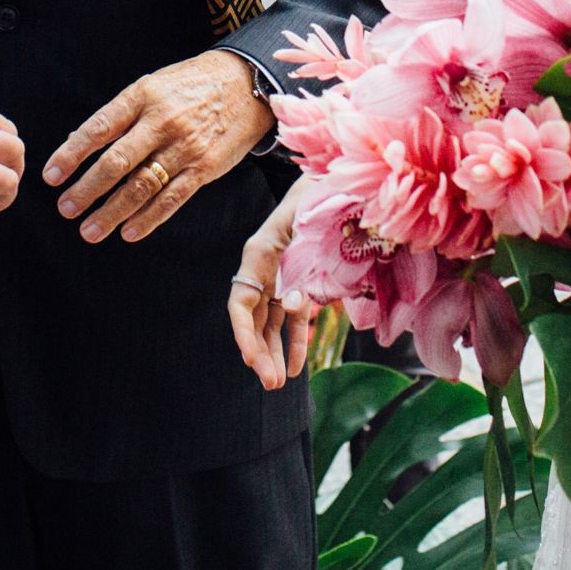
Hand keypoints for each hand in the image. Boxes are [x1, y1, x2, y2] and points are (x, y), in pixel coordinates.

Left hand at [44, 50, 274, 243]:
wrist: (246, 85)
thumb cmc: (192, 84)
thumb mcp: (153, 86)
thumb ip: (120, 115)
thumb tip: (78, 141)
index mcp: (143, 96)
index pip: (99, 128)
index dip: (72, 154)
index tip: (51, 176)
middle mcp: (162, 122)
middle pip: (117, 162)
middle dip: (87, 189)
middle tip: (66, 209)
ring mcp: (185, 147)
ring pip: (142, 186)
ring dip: (112, 212)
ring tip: (90, 230)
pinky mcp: (205, 168)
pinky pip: (172, 199)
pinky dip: (149, 218)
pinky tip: (129, 232)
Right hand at [229, 178, 315, 390]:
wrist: (330, 184)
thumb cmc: (317, 198)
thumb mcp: (308, 223)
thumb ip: (301, 261)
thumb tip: (295, 303)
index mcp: (259, 253)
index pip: (240, 300)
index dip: (243, 331)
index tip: (250, 358)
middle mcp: (264, 270)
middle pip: (253, 319)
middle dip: (259, 352)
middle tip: (267, 382)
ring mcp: (279, 280)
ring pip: (270, 325)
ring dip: (273, 354)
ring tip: (276, 385)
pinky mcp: (297, 286)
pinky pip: (292, 321)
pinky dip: (293, 343)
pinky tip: (294, 369)